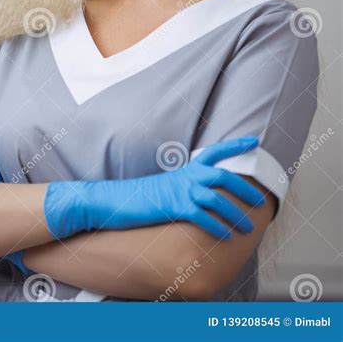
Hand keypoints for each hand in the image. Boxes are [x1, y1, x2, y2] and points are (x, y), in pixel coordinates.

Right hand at [43, 136, 265, 241]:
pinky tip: (226, 236)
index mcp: (186, 169)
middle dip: (245, 188)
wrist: (117, 200)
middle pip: (222, 176)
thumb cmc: (144, 197)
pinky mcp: (174, 208)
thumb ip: (186, 186)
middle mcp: (186, 177)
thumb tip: (204, 195)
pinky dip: (217, 227)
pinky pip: (202, 217)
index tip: (253, 142)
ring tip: (250, 227)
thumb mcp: (168, 186)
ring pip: (216, 199)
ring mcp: (180, 191)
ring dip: (236, 214)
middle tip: (261, 201)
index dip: (234, 146)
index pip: (214, 152)